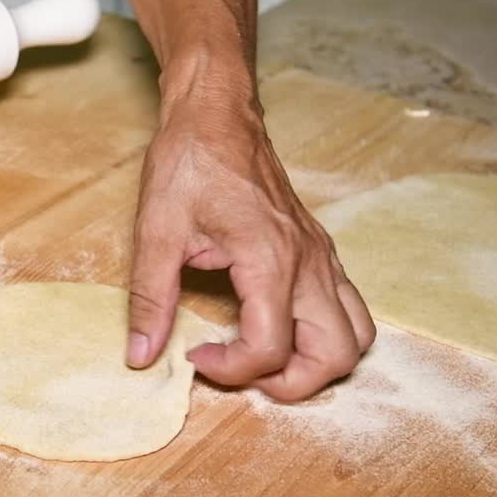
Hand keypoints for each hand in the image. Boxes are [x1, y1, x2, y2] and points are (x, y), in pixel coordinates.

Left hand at [126, 97, 375, 401]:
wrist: (217, 113)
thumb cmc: (190, 162)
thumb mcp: (156, 230)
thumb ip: (151, 299)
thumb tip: (140, 355)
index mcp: (270, 259)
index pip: (271, 349)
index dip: (231, 371)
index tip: (195, 356)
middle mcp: (309, 263)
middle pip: (337, 356)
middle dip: (292, 383)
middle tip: (241, 369)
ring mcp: (322, 257)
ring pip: (356, 336)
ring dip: (318, 362)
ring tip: (265, 356)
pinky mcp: (320, 252)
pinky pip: (346, 308)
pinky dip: (321, 333)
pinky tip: (272, 322)